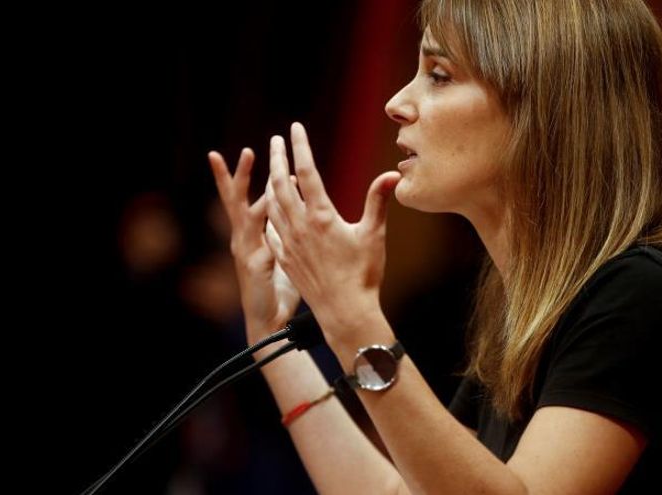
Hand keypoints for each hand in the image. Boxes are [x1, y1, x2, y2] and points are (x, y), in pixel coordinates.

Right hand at [209, 148, 300, 342]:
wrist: (270, 322)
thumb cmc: (279, 289)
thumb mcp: (283, 255)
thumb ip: (287, 232)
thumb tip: (301, 212)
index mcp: (253, 235)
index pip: (251, 199)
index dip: (250, 177)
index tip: (253, 152)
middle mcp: (246, 240)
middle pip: (238, 201)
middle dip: (240, 175)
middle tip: (247, 151)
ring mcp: (248, 252)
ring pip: (247, 216)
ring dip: (251, 191)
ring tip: (258, 174)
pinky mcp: (256, 266)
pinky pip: (262, 240)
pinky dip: (265, 224)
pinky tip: (270, 206)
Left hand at [264, 123, 399, 345]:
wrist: (344, 312)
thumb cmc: (363, 274)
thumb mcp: (374, 234)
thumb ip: (378, 201)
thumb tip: (393, 174)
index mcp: (321, 216)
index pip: (306, 172)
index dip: (300, 147)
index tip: (295, 128)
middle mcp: (299, 226)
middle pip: (281, 184)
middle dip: (277, 158)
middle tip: (276, 141)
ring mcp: (289, 243)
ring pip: (272, 205)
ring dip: (270, 183)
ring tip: (272, 170)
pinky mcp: (285, 259)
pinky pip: (271, 229)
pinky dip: (268, 213)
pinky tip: (270, 209)